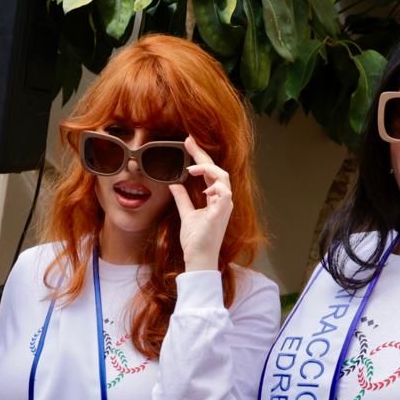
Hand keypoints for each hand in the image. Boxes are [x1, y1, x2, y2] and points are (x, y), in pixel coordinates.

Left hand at [168, 137, 231, 272]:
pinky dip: (214, 186)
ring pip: (223, 177)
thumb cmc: (196, 239)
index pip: (209, 173)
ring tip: (191, 168)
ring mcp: (225, 205)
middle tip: (189, 142)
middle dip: (202, 154)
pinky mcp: (222, 212)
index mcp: (215, 198)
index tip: (189, 144)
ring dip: (207, 169)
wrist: (198, 257)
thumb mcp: (187, 214)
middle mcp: (223, 199)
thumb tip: (174, 184)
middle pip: (216, 170)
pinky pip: (224, 191)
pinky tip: (203, 188)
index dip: (200, 158)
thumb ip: (183, 198)